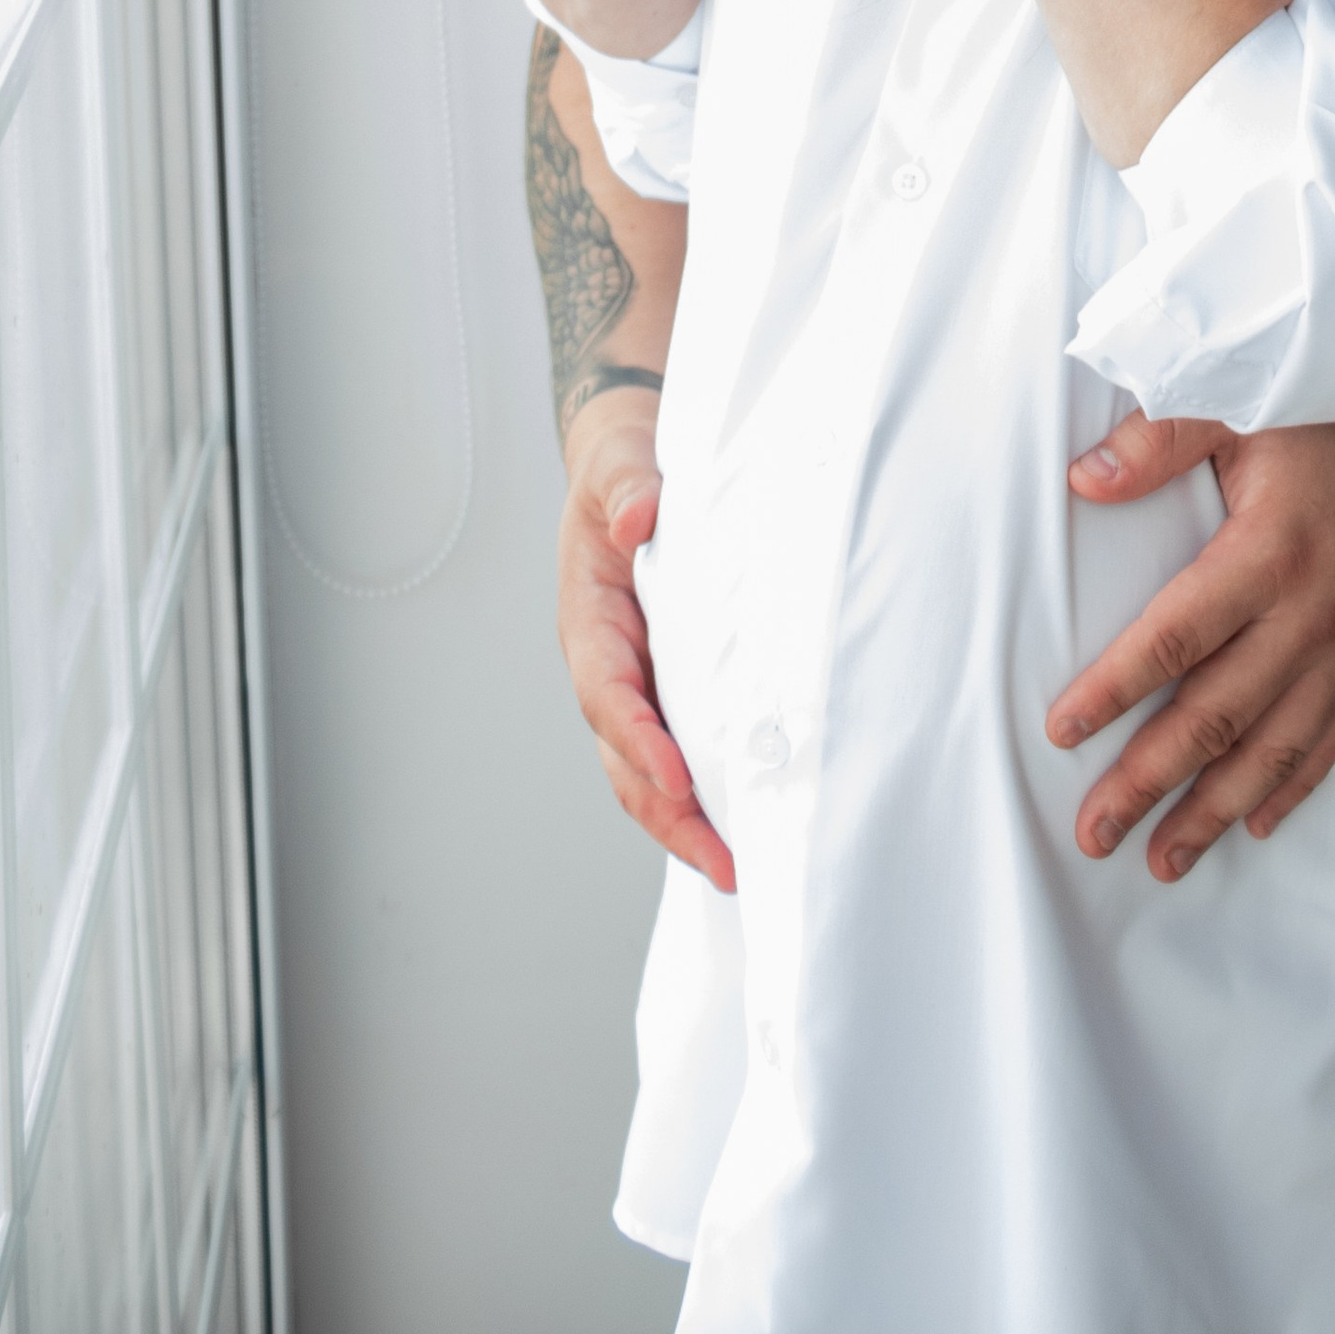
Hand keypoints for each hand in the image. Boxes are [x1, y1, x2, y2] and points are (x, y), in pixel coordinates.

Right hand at [556, 397, 733, 891]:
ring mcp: (639, 682)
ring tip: (737, 869)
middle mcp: (608, 663)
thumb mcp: (619, 464)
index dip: (637, 736)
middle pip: (626, 756)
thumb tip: (634, 519)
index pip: (606, 690)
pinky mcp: (671, 686)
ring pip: (649, 769)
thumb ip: (626, 488)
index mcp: (589, 618)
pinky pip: (681, 749)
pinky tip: (744, 825)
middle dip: (668, 814)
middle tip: (722, 861)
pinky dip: (704, 794)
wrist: (629, 465)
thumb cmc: (622, 470)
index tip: (675, 774)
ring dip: (687, 822)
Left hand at [1046, 412, 1334, 881]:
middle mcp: (1308, 617)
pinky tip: (1254, 824)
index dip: (1115, 688)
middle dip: (1150, 781)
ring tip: (1162, 859)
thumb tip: (1084, 480)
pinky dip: (1291, 788)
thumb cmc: (1332, 417)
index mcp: (1268, 554)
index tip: (1062, 731)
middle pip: (1217, 716)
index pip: (1175, 637)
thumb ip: (1161, 438)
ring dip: (1215, 810)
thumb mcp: (1244, 403)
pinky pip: (1329, 739)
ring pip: (1273, 749)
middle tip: (1094, 832)